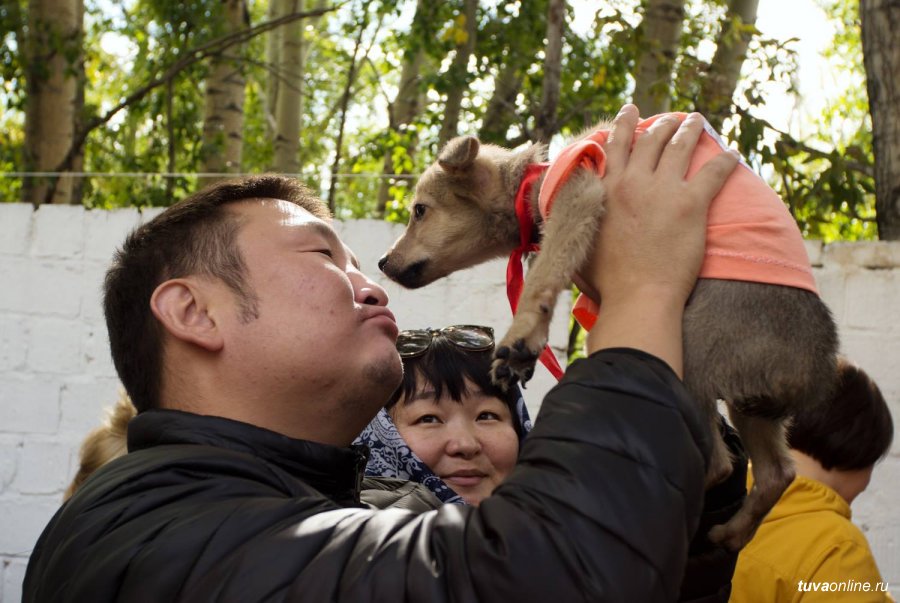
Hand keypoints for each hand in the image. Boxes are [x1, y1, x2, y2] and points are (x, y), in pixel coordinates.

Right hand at [580, 105, 738, 373]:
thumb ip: (573, 221)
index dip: (624, 126)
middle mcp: (633, 182)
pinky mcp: (691, 205)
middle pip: (650, 141)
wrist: (637, 295)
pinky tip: (733, 153)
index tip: (630, 112)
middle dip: (660, 125)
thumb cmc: (605, 280)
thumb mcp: (578, 241)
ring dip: (689, 130)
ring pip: (679, 147)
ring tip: (695, 121)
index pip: (615, 147)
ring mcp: (663, 191)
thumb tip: (562, 214)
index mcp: (605, 189)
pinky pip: (713, 173)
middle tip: (668, 118)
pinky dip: (725, 160)